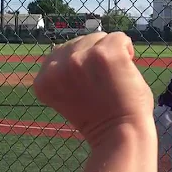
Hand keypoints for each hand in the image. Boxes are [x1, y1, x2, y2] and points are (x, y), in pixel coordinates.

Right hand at [33, 32, 153, 144]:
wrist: (120, 134)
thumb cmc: (100, 117)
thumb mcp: (68, 93)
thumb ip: (65, 71)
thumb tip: (77, 46)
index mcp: (43, 79)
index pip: (62, 53)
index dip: (81, 68)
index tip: (89, 89)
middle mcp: (57, 67)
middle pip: (81, 42)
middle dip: (94, 58)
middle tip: (103, 86)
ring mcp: (79, 59)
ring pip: (100, 38)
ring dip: (110, 54)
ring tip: (114, 80)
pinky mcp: (103, 54)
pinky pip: (120, 38)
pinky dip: (128, 51)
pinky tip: (126, 72)